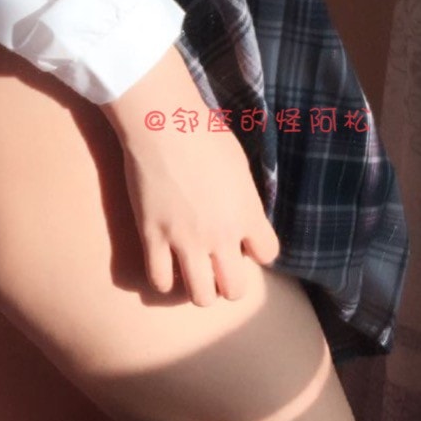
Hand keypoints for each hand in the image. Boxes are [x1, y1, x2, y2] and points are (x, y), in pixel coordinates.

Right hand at [102, 48, 280, 305]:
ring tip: (191, 272)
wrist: (163, 124)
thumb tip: (242, 212)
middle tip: (216, 267)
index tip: (244, 241)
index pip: (268, 254)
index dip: (256, 250)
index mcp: (247, 214)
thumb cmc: (203, 132)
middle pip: (234, 289)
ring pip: (200, 296)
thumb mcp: (239, 164)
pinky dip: (163, 280)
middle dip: (228, 283)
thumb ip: (244, 198)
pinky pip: (160, 280)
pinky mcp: (153, 238)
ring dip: (198, 289)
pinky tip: (164, 265)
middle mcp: (221, 235)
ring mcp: (185, 240)